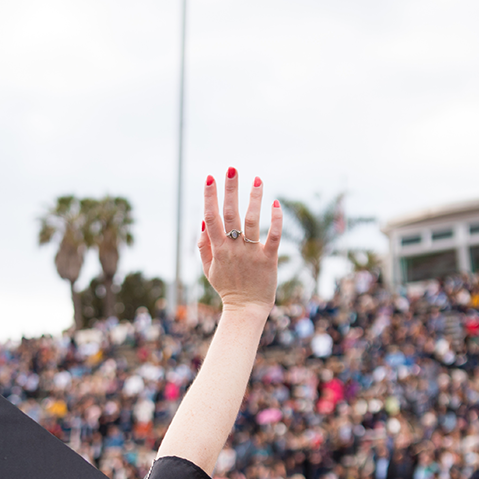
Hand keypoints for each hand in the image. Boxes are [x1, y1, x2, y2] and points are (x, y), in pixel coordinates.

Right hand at [197, 168, 279, 315]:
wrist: (246, 309)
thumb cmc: (227, 288)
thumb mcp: (208, 269)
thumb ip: (203, 246)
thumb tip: (203, 221)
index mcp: (217, 249)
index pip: (211, 217)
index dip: (209, 196)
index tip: (209, 177)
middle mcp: (232, 248)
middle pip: (230, 214)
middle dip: (230, 189)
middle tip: (231, 168)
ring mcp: (251, 253)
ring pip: (251, 221)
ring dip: (253, 198)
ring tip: (257, 179)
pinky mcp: (268, 259)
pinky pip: (273, 236)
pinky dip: (275, 220)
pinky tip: (276, 204)